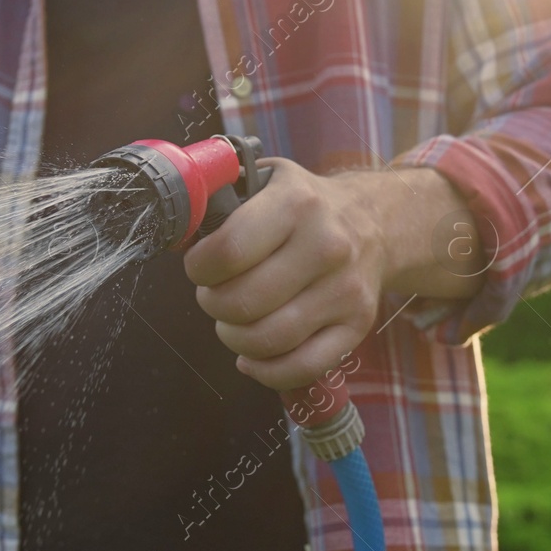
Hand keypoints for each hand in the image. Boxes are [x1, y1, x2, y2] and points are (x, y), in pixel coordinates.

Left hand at [185, 158, 386, 389]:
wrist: (374, 220)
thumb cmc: (304, 205)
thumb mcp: (266, 180)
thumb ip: (219, 197)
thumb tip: (176, 234)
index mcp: (296, 203)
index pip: (228, 252)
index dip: (199, 268)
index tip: (199, 266)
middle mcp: (326, 246)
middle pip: (244, 302)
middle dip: (214, 304)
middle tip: (214, 294)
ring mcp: (345, 290)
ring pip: (268, 340)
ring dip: (234, 337)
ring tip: (232, 320)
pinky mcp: (358, 325)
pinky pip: (303, 368)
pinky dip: (267, 371)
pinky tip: (252, 355)